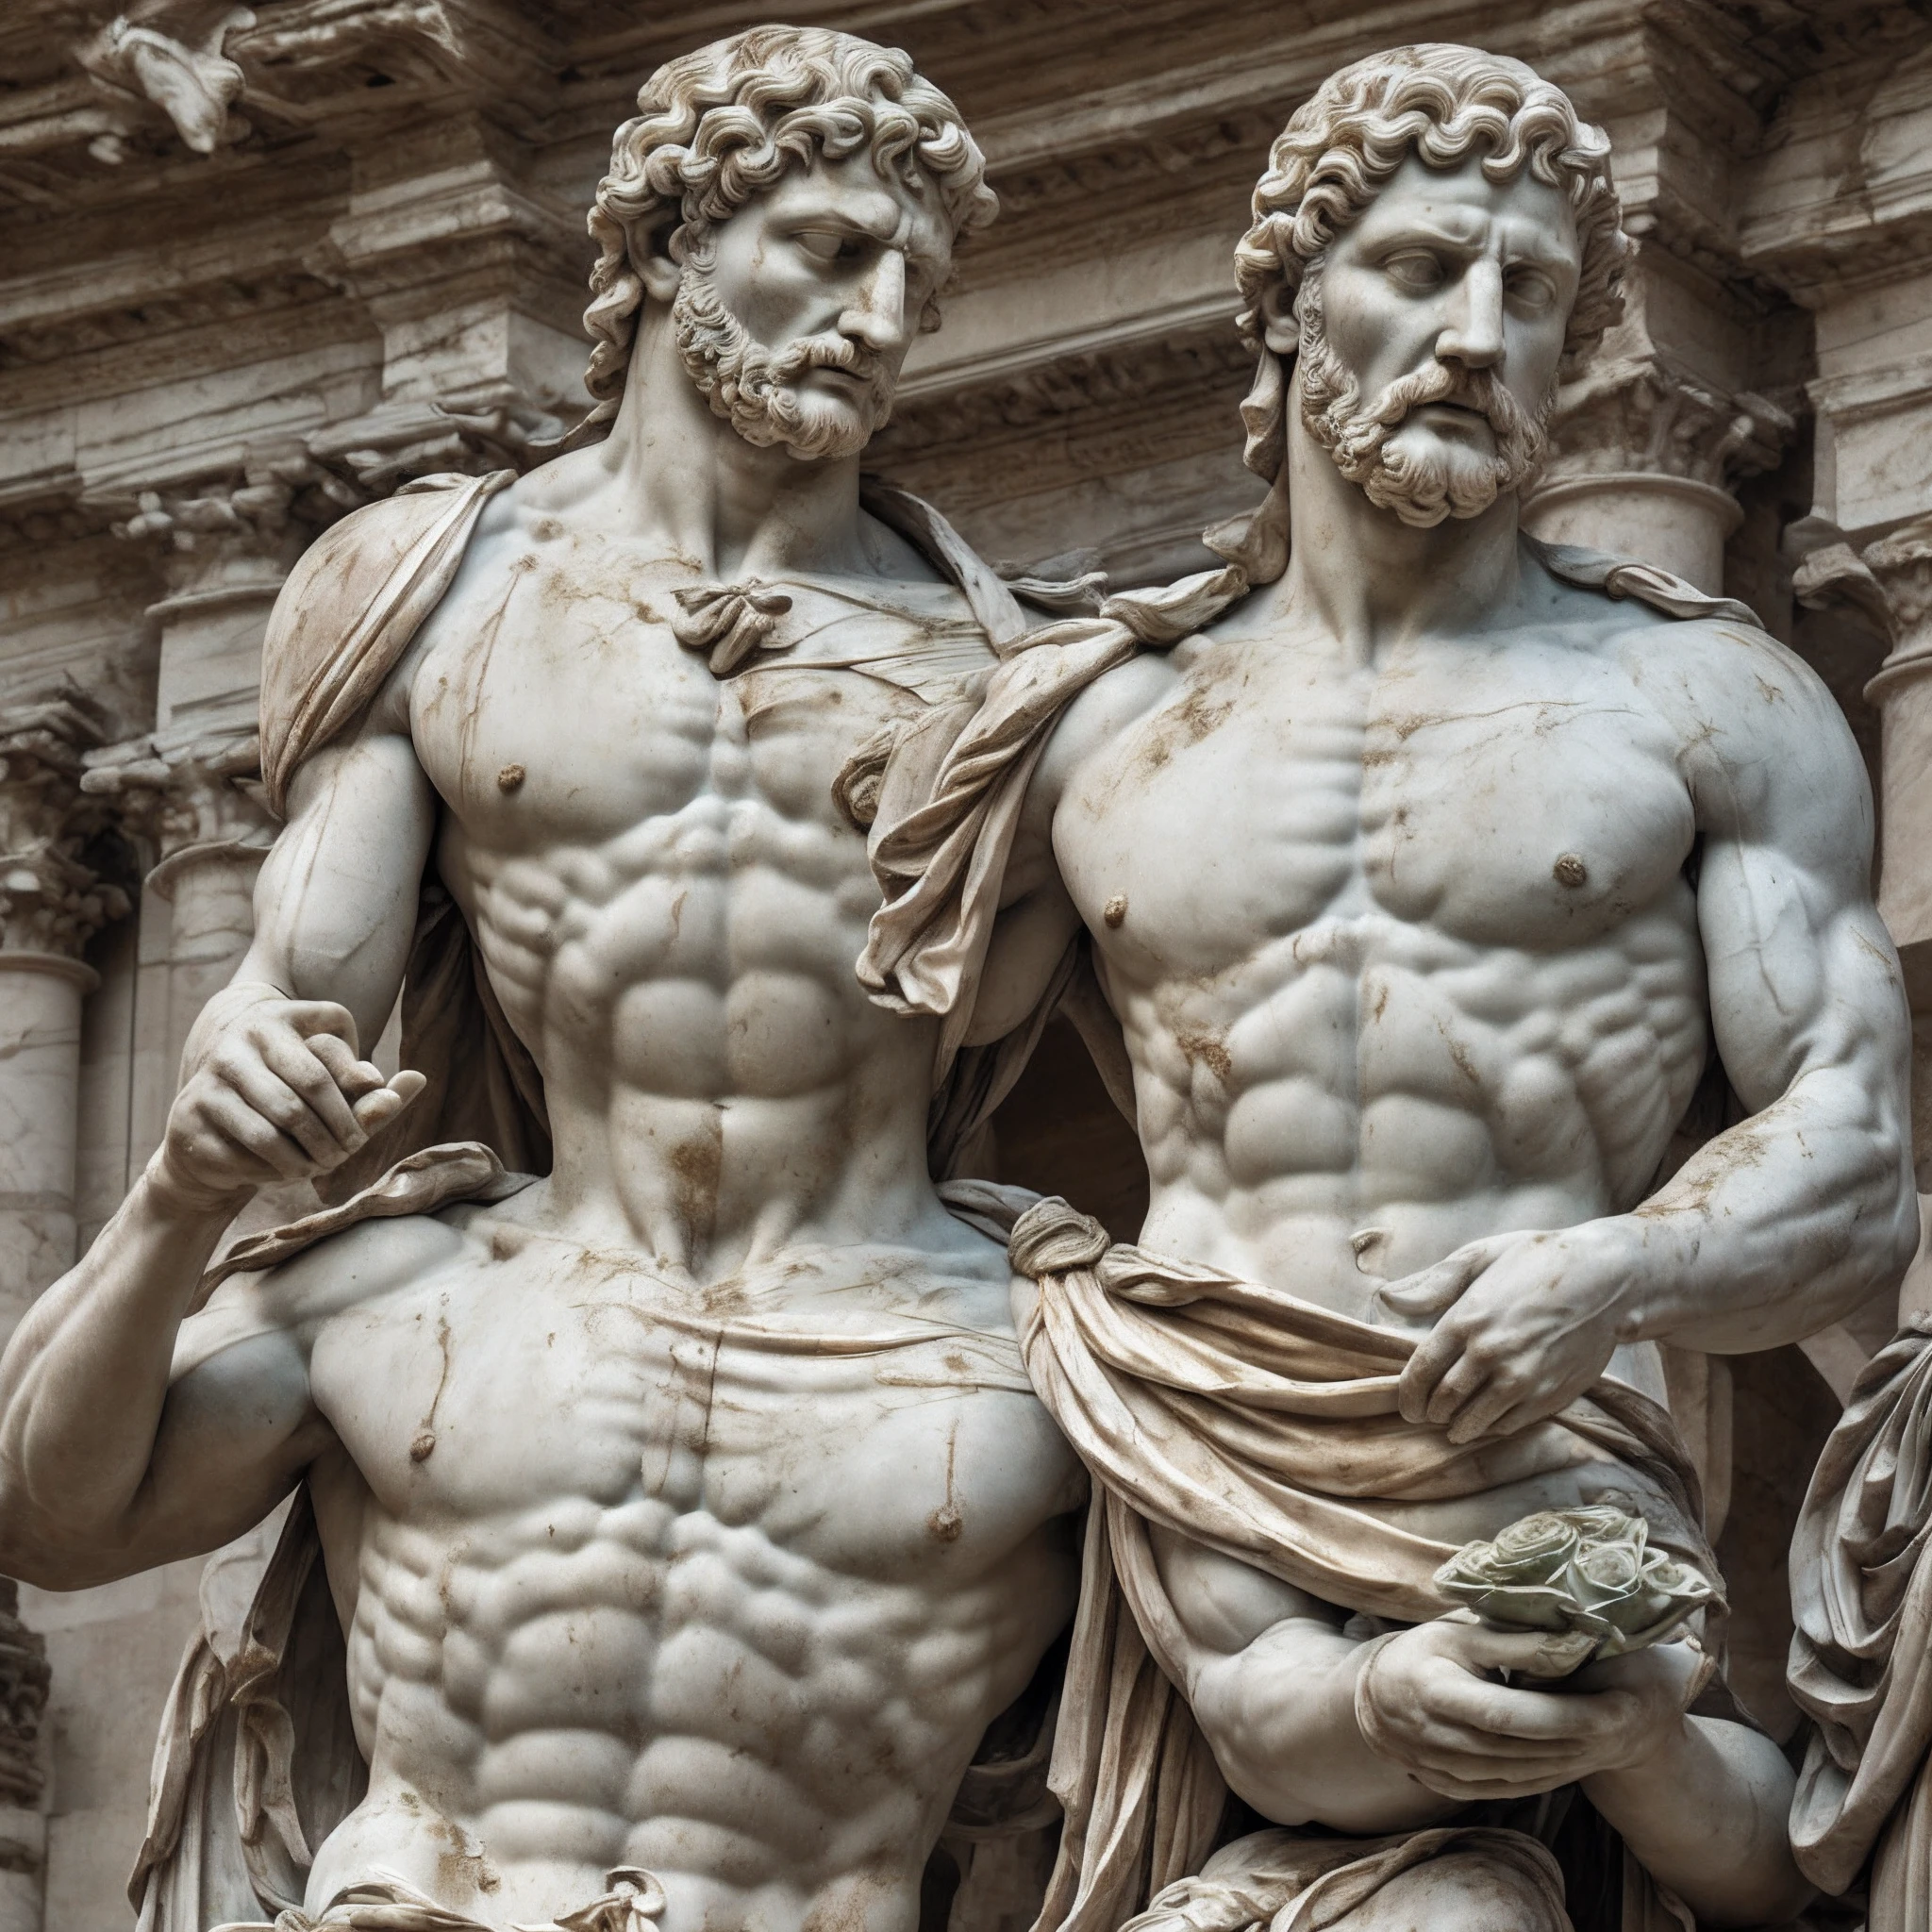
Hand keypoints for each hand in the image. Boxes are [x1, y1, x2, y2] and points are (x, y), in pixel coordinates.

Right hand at [151, 990, 423, 1213]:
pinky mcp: (188, 1116)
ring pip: (273, 1131)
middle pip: (305, 1097)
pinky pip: (243, 1154)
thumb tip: (418, 1079)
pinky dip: (271, 1171)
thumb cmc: (289, 1102)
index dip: (357, 1099)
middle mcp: (238, 1043)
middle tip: (348, 1154)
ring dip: (306, 1159)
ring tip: (321, 1166)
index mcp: (278, 1021)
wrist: (212, 1125)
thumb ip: (373, 1090)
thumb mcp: (333, 1092)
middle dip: (336, 1134)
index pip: (329, 1061)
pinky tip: (283, 1172)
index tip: (367, 1125)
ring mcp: (208, 1079)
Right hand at [1354, 1616, 1698, 1802]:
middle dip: (1576, 1736)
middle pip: (1519, 1748)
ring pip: (1518, 1774)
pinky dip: (1543, 1776)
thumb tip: (1572, 1639)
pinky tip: (1570, 1759)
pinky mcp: (1450, 1787)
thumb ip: (1515, 1642)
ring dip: (1566, 1760)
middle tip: (1624, 1717)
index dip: (1562, 1714)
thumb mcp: (1461, 1634)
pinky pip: (1506, 1789)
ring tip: (1606, 1736)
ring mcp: (1441, 1769)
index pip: (1507, 1713)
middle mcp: (1436, 1738)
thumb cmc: (1424, 1652)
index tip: (1610, 1705)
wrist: (1376, 1695)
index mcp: (1435, 1691)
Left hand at [1380, 1224, 1635, 1440]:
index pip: (1421, 1372)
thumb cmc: (1538, 1261)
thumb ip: (1434, 1282)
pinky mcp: (1549, 1396)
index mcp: (1466, 1320)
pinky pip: (1508, 1424)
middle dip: (1430, 1413)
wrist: (1606, 1280)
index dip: (1407, 1395)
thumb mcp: (1481, 1256)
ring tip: (1453, 1424)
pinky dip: (1491, 1427)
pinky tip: (1487, 1420)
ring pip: (1474, 1420)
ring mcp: (1522, 1378)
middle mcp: (1490, 1354)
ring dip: (1457, 1427)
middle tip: (1426, 1415)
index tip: (1406, 1405)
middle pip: (1443, 1401)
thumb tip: (1387, 1298)